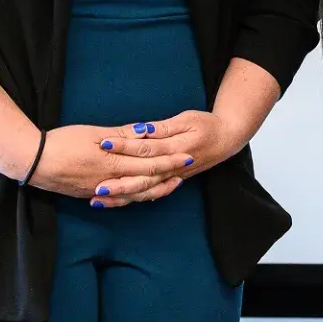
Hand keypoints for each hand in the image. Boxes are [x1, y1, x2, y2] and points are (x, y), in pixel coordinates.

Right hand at [25, 124, 191, 205]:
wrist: (32, 161)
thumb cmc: (61, 141)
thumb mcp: (94, 133)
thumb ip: (122, 135)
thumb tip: (146, 131)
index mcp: (112, 163)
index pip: (149, 163)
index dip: (170, 160)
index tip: (187, 155)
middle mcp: (109, 180)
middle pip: (146, 180)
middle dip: (169, 174)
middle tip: (187, 168)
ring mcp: (100, 190)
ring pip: (134, 194)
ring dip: (155, 189)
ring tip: (171, 184)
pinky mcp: (89, 194)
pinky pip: (118, 200)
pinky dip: (133, 198)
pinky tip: (141, 195)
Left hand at [93, 110, 242, 205]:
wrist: (227, 139)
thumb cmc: (207, 125)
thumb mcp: (187, 119)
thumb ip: (164, 127)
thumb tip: (143, 130)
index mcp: (175, 148)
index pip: (146, 148)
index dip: (125, 146)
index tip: (104, 144)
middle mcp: (172, 168)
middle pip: (141, 177)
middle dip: (117, 182)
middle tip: (95, 185)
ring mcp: (170, 177)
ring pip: (143, 190)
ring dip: (121, 195)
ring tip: (98, 198)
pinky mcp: (169, 181)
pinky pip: (148, 194)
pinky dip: (131, 199)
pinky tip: (114, 202)